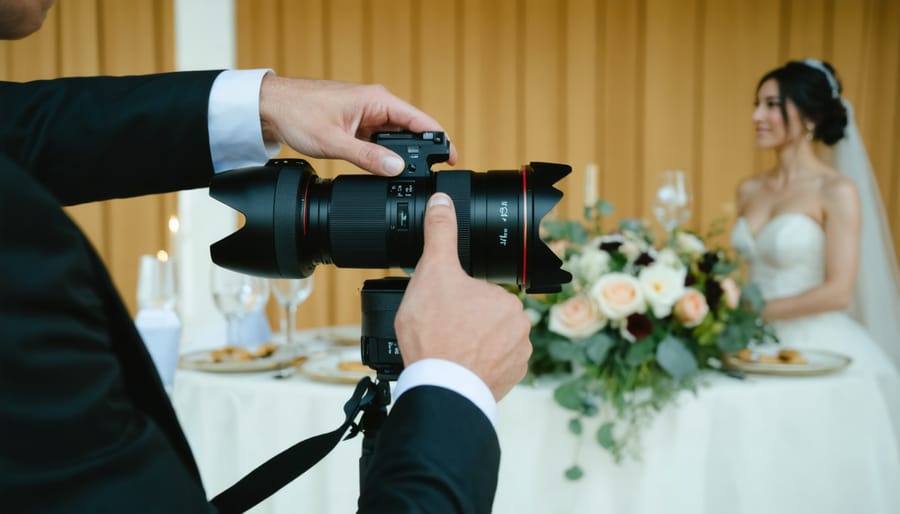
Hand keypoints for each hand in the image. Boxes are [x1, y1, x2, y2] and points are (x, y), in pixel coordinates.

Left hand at [259, 75, 457, 175]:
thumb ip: (368, 158)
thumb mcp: (336, 142)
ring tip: (407, 177)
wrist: (271, 108)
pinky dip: (383, 156)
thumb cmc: (299, 114)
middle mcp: (376, 105)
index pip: (420, 121)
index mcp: (377, 100)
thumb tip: (397, 169)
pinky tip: (384, 170)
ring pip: (394, 140)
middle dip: (421, 153)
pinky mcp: (357, 125)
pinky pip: (379, 142)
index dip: (440, 140)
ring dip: (400, 156)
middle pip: (411, 132)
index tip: (452, 157)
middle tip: (431, 177)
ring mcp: (367, 115)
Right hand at [394, 193, 531, 400]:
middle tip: (440, 328)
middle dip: (464, 321)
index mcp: (507, 299)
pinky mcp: (509, 382)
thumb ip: (440, 234)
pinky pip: (490, 367)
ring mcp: (517, 358)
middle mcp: (521, 328)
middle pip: (484, 316)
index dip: (456, 298)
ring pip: (488, 342)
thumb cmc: (436, 332)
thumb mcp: (433, 272)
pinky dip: (474, 367)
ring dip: (470, 345)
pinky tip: (456, 366)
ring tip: (446, 349)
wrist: (440, 386)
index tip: (441, 309)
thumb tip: (443, 201)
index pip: (480, 291)